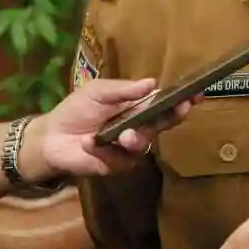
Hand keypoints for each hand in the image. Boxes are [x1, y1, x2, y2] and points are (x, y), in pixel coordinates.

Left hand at [30, 79, 194, 179]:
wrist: (51, 137)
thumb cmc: (76, 110)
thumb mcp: (98, 92)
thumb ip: (123, 90)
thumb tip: (153, 83)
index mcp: (136, 107)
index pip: (164, 103)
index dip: (181, 99)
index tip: (196, 93)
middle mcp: (138, 128)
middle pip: (163, 123)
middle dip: (174, 115)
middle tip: (181, 108)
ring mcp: (129, 149)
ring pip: (145, 143)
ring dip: (136, 138)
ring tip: (125, 136)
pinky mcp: (117, 166)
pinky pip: (120, 159)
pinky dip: (104, 150)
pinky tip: (89, 143)